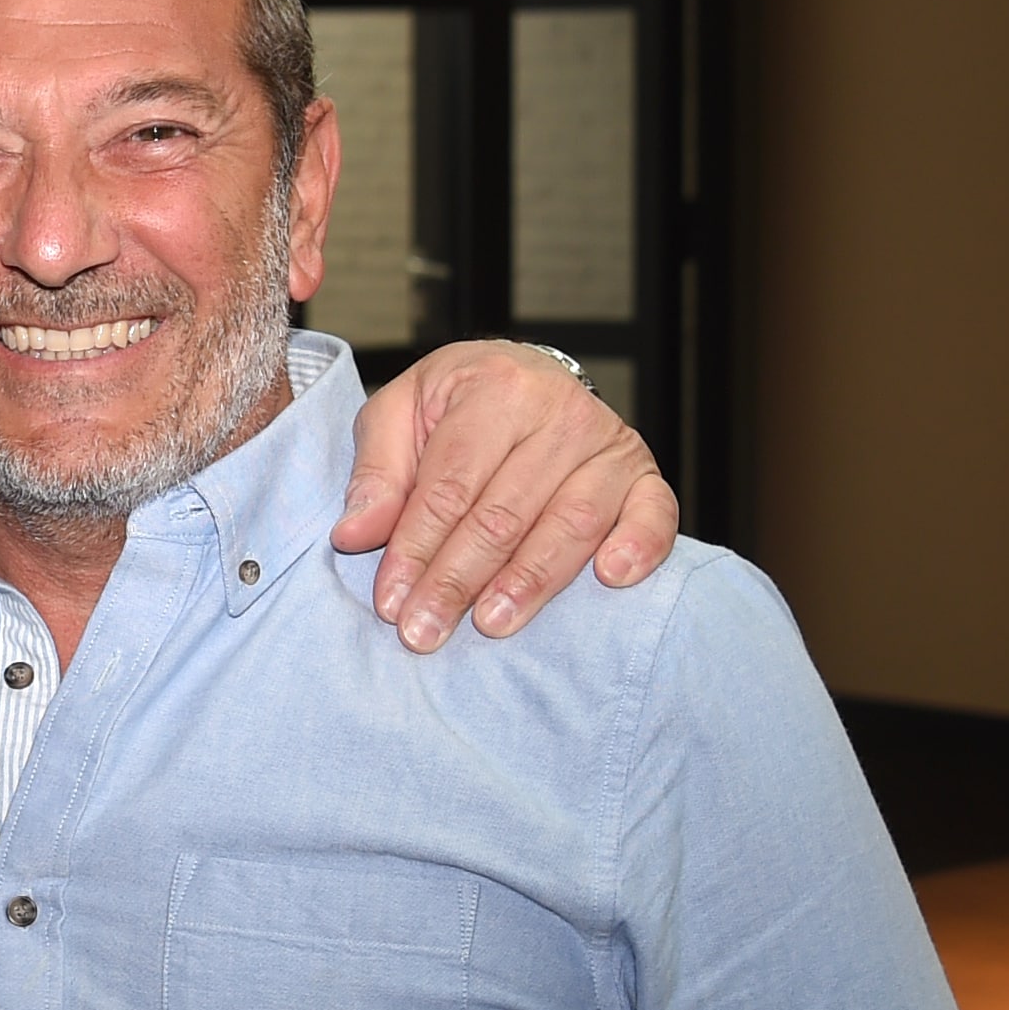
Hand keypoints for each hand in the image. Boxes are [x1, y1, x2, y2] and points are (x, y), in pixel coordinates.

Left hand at [337, 343, 677, 649]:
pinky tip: (610, 579)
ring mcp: (609, 444)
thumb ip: (377, 473)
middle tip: (423, 632)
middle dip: (458, 580)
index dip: (417, 548)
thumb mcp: (399, 414)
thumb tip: (354, 535)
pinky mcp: (644, 474)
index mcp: (494, 387)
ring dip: (529, 583)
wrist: (522, 377)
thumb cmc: (455, 404)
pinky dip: (638, 547)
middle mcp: (560, 411)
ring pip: (569, 524)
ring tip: (490, 624)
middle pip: (504, 513)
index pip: (450, 485)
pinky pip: (654, 514)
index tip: (390, 601)